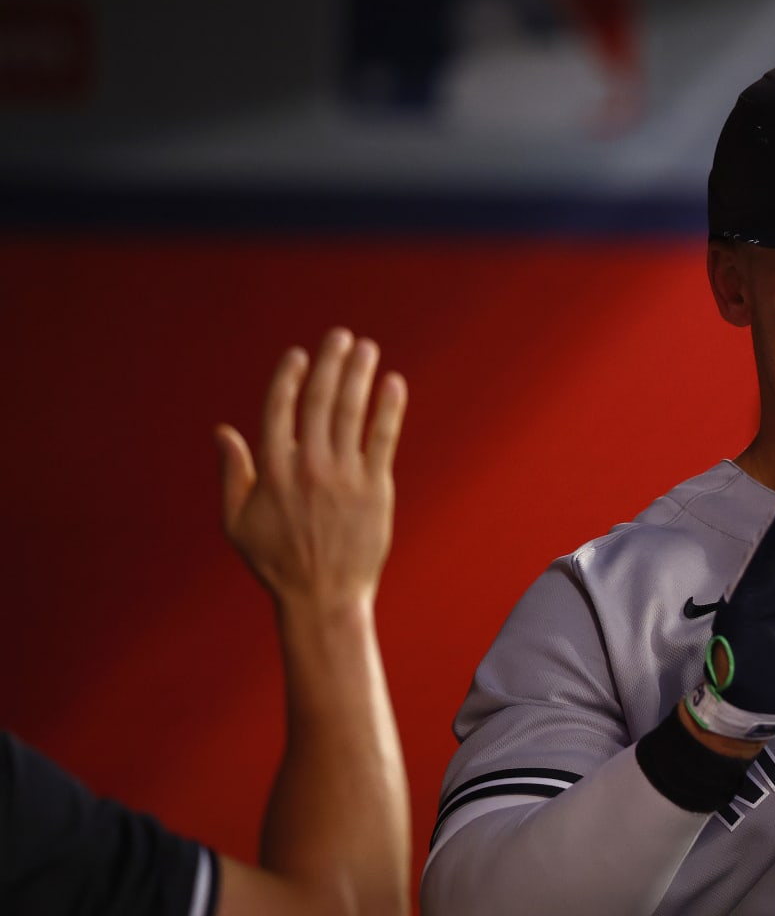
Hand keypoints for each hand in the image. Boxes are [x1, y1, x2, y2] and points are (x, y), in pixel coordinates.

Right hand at [217, 328, 407, 614]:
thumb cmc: (276, 561)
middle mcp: (307, 466)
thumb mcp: (237, 521)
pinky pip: (383, 438)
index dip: (289, 377)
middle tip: (341, 336)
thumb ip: (231, 473)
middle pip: (320, 400)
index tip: (300, 354)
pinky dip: (389, 407)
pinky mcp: (375, 488)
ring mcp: (344, 476)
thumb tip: (222, 431)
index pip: (279, 409)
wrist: (323, 597)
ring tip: (367, 348)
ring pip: (352, 412)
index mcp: (272, 471)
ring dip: (360, 374)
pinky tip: (394, 383)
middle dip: (331, 362)